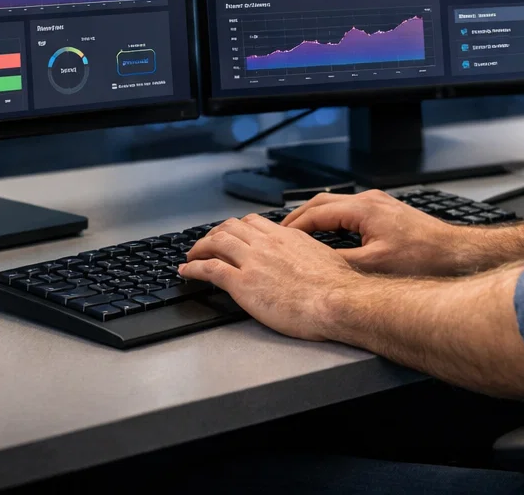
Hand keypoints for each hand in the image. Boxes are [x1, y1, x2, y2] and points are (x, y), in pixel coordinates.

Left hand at [178, 214, 359, 340]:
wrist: (336, 301)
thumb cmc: (337, 287)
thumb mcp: (325, 259)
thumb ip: (309, 255)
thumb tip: (310, 262)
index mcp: (287, 237)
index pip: (255, 222)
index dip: (238, 227)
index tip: (232, 234)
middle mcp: (267, 243)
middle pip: (231, 227)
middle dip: (214, 233)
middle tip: (207, 243)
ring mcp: (252, 261)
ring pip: (217, 242)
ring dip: (199, 247)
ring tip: (191, 255)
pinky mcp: (242, 283)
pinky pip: (210, 269)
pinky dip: (193, 267)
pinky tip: (187, 271)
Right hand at [281, 190, 471, 275]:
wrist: (455, 253)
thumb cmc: (423, 258)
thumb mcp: (374, 266)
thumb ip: (340, 263)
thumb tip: (313, 266)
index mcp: (362, 208)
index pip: (315, 213)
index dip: (293, 227)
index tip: (277, 239)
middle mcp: (369, 200)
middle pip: (322, 203)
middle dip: (299, 218)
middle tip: (281, 234)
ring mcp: (378, 204)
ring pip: (336, 205)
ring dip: (316, 218)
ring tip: (299, 236)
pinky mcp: (386, 212)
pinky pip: (350, 211)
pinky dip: (333, 221)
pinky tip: (330, 236)